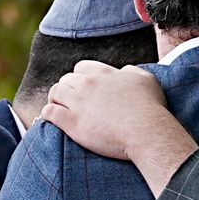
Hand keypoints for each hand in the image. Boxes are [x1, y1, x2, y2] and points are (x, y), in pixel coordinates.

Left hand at [41, 63, 172, 160]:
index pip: (81, 67)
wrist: (146, 132)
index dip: (80, 78)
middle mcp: (88, 84)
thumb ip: (133, 71)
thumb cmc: (151, 109)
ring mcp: (78, 102)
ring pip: (55, 93)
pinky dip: (47, 115)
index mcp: (104, 73)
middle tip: (70, 102)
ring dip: (55, 100)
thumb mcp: (147, 80)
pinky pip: (49, 113)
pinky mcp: (72, 122)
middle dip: (67, 89)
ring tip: (59, 110)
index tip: (83, 89)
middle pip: (66, 79)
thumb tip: (124, 71)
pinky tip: (51, 120)